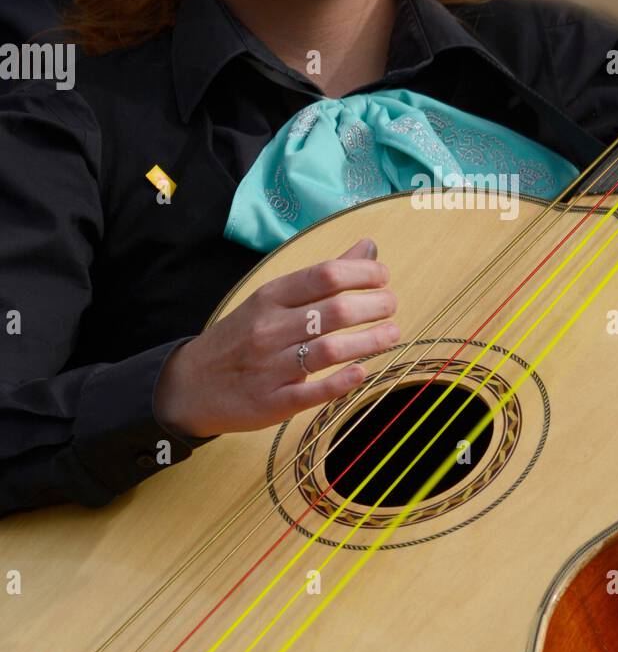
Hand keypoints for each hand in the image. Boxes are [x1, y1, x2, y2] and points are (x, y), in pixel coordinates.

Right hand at [153, 237, 398, 437]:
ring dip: (370, 341)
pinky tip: (364, 371)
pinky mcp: (273, 402)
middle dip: (374, 306)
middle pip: (334, 312)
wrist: (190, 385)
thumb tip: (368, 248)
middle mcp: (270, 329)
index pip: (325, 276)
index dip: (363, 274)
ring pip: (330, 351)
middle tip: (392, 306)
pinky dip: (342, 382)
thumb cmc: (242, 336)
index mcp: (270, 298)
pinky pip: (313, 391)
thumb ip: (323, 276)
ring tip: (393, 335)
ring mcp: (270, 367)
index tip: (384, 278)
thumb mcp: (273, 299)